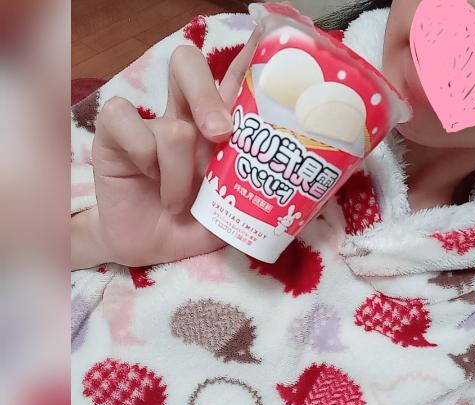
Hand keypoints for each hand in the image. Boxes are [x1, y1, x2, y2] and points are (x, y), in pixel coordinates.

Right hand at [72, 28, 259, 269]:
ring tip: (179, 203)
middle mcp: (184, 117)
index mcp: (217, 129)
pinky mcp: (115, 136)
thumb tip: (309, 200)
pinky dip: (143, 157)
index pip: (231, 80)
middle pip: (188, 64)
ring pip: (169, 121)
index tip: (267, 35)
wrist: (149, 249)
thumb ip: (258, 196)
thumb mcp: (233, 212)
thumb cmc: (194, 226)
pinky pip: (125, 122)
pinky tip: (148, 180)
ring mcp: (149, 124)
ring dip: (178, 171)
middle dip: (206, 94)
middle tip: (220, 135)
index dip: (248, 56)